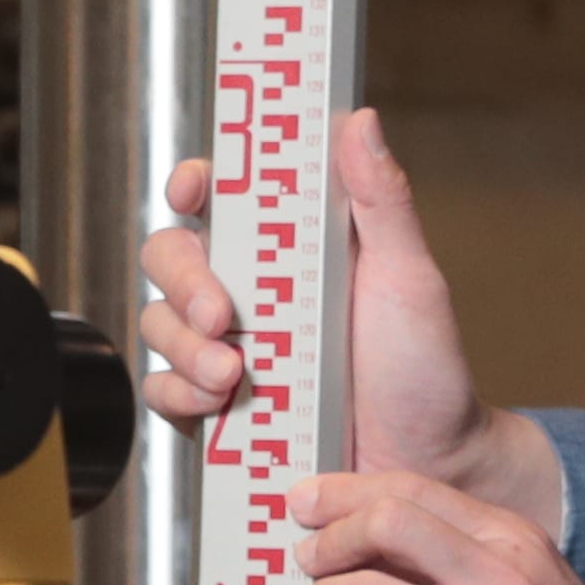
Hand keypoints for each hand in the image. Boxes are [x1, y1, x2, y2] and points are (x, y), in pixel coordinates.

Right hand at [135, 109, 566, 535]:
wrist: (425, 465)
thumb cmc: (424, 370)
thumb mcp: (411, 279)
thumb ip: (383, 202)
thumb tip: (362, 120)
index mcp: (291, 250)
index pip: (221, 197)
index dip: (194, 182)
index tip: (196, 189)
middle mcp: (250, 292)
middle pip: (170, 256)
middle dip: (183, 281)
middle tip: (219, 315)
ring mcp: (227, 348)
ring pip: (159, 325)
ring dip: (183, 347)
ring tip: (233, 378)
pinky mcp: (215, 408)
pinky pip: (163, 391)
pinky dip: (179, 396)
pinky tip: (216, 407)